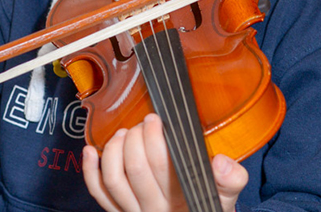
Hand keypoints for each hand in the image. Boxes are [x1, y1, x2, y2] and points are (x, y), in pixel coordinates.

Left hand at [82, 114, 247, 211]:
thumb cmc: (205, 207)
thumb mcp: (224, 197)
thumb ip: (230, 180)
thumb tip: (223, 163)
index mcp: (180, 200)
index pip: (161, 165)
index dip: (154, 137)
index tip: (157, 119)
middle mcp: (153, 209)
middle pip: (135, 169)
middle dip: (136, 138)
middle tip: (144, 123)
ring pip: (113, 180)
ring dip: (114, 150)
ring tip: (124, 133)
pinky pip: (99, 194)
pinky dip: (90, 170)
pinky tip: (91, 150)